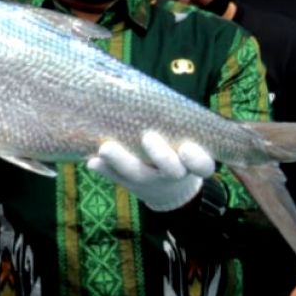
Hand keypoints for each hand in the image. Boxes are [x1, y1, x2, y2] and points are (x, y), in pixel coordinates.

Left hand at [87, 133, 215, 211]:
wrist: (168, 189)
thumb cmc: (180, 153)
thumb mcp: (188, 143)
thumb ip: (182, 131)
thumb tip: (162, 105)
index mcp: (193, 165)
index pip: (202, 166)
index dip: (196, 160)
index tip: (186, 148)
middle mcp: (174, 175)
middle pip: (170, 170)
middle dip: (161, 155)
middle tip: (148, 137)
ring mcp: (151, 181)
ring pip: (138, 174)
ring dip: (121, 161)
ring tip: (105, 148)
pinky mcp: (131, 183)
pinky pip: (116, 178)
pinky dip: (105, 170)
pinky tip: (92, 162)